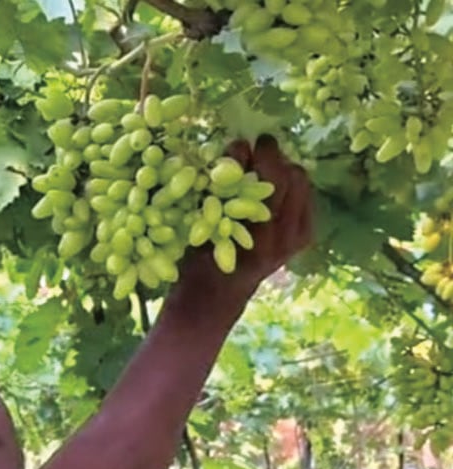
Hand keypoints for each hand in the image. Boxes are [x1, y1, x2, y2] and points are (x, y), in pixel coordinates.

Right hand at [181, 135, 314, 294]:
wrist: (217, 291)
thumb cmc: (198, 254)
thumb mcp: (200, 221)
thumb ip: (219, 188)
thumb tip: (237, 146)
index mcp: (257, 233)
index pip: (271, 178)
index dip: (257, 153)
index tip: (242, 142)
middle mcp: (284, 236)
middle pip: (292, 174)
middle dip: (272, 157)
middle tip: (252, 153)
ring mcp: (297, 236)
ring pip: (301, 181)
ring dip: (281, 169)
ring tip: (260, 170)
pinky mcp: (304, 236)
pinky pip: (304, 194)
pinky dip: (288, 184)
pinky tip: (269, 188)